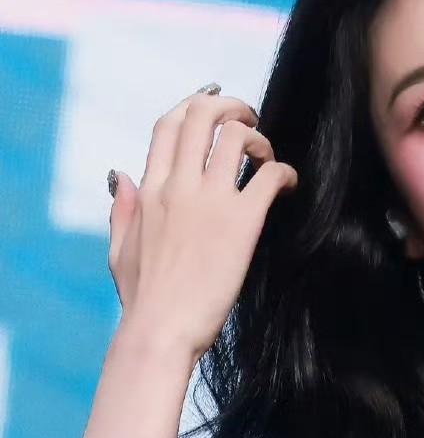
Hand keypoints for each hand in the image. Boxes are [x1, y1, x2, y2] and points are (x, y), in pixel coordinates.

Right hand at [108, 87, 298, 358]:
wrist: (161, 332)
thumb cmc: (144, 303)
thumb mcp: (120, 251)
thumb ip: (123, 210)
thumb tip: (120, 176)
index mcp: (150, 191)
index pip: (170, 125)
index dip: (195, 104)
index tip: (214, 105)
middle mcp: (178, 187)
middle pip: (203, 115)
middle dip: (230, 106)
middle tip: (250, 121)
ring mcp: (209, 202)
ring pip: (236, 136)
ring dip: (258, 138)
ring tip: (267, 157)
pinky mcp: (241, 224)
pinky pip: (269, 176)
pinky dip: (284, 172)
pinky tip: (288, 185)